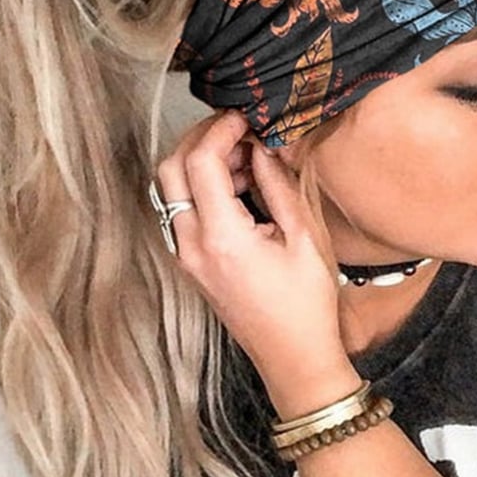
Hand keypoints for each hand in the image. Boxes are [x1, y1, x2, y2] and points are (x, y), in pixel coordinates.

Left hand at [157, 110, 359, 415]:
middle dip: (199, 137)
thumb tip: (262, 146)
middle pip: (170, 168)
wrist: (293, 359)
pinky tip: (237, 184)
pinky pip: (181, 209)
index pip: (200, 161)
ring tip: (244, 156)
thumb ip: (278, 184)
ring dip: (198, 161)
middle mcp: (192, 245)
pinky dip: (199, 186)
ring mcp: (186, 256)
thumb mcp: (304, 237)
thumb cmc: (306, 304)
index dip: (220, 129)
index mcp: (222, 237)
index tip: (244, 117)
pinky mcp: (190, 262)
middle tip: (237, 129)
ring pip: (170, 188)